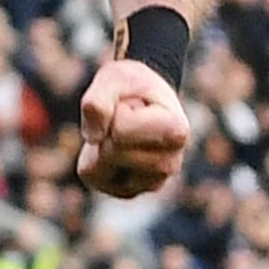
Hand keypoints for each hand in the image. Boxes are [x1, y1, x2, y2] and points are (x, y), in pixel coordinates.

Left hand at [73, 55, 190, 198]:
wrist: (142, 99)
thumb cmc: (132, 86)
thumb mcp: (115, 77)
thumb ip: (100, 98)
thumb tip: (93, 138)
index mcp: (175, 131)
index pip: (122, 130)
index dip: (117, 110)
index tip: (134, 105)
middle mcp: (169, 164)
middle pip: (111, 150)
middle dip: (108, 128)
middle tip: (125, 118)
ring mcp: (150, 183)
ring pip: (100, 166)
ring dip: (100, 143)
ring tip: (121, 132)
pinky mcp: (128, 192)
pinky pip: (92, 175)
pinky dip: (93, 157)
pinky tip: (113, 147)